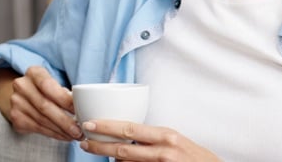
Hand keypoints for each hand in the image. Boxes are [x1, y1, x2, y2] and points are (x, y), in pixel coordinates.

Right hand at [0, 66, 81, 140]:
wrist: (23, 97)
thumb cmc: (46, 90)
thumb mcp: (54, 84)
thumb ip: (65, 93)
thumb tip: (81, 109)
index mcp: (33, 73)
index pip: (48, 86)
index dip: (64, 100)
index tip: (78, 111)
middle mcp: (21, 85)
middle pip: (44, 106)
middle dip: (64, 121)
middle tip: (78, 131)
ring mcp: (16, 102)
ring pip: (41, 120)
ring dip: (60, 131)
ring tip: (74, 136)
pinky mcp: (16, 117)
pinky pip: (37, 128)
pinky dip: (53, 134)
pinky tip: (63, 136)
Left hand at [79, 120, 220, 161]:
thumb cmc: (198, 159)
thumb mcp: (177, 142)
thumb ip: (154, 139)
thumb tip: (128, 139)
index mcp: (166, 136)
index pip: (130, 128)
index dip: (106, 126)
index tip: (89, 124)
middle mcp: (164, 150)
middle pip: (123, 149)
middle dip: (99, 146)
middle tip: (83, 143)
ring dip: (112, 160)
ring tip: (99, 153)